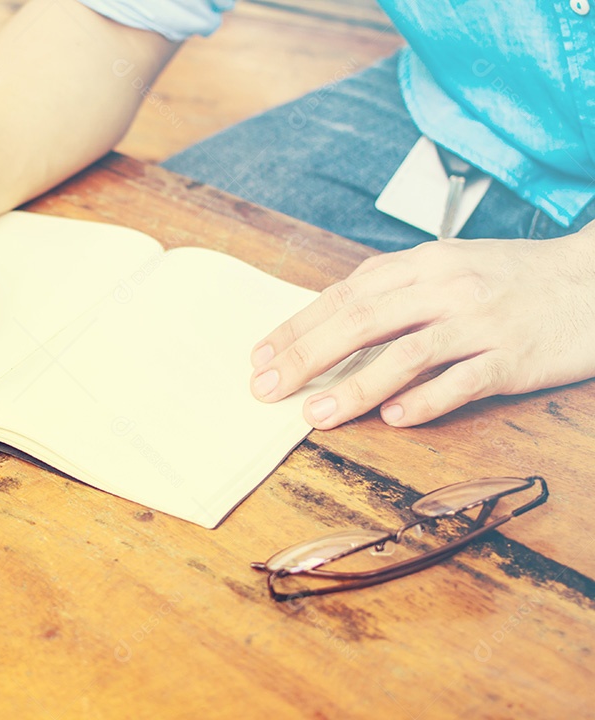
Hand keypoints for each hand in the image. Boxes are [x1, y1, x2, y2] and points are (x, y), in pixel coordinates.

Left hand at [249, 231, 594, 427]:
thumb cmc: (511, 280)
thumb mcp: (449, 267)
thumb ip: (394, 290)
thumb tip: (330, 323)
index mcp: (423, 263)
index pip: (344, 295)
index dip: (298, 326)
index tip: (260, 356)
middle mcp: (446, 287)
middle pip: (361, 320)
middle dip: (306, 356)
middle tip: (266, 389)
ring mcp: (481, 322)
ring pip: (406, 352)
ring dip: (355, 386)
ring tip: (315, 415)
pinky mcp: (514, 357)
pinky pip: (463, 380)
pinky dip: (425, 400)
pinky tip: (393, 419)